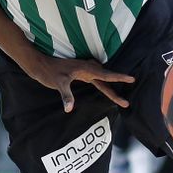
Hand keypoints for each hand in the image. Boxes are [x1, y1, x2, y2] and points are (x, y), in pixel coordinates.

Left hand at [21, 53, 135, 112]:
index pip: (106, 75)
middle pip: (106, 80)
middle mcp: (88, 68)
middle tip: (126, 103)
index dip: (119, 78)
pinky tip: (106, 87)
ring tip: (120, 99)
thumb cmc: (49, 72)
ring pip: (102, 80)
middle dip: (118, 90)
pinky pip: (96, 80)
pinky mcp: (81, 74)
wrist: (40, 64)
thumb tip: (69, 108)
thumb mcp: (58, 83)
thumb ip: (66, 95)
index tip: (132, 78)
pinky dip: (104, 84)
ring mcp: (85, 71)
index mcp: (86, 69)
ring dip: (111, 88)